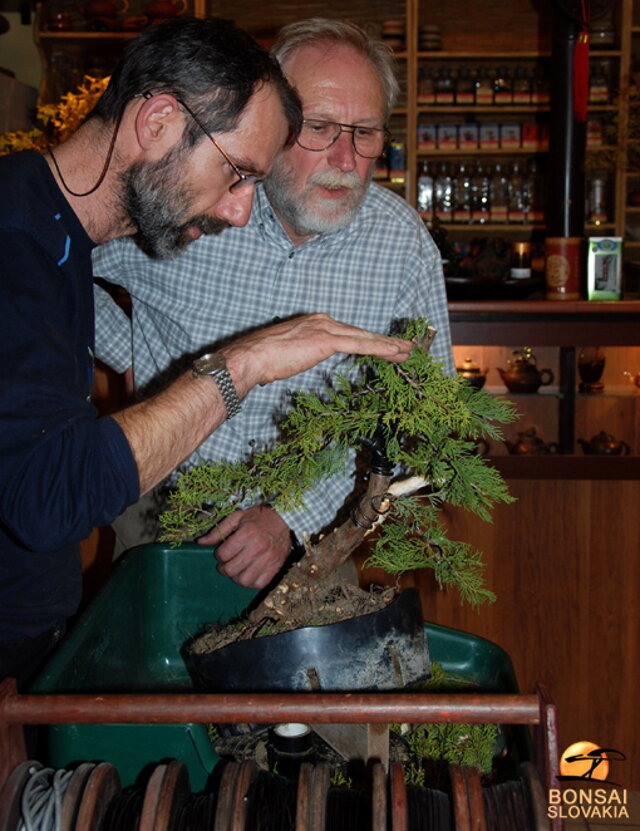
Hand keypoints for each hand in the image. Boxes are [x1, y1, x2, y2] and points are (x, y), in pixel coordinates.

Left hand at [197, 505, 291, 588]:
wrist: (285, 520)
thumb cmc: (259, 518)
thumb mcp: (237, 517)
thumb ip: (218, 531)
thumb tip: (200, 542)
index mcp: (247, 533)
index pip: (223, 554)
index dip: (218, 555)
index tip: (222, 552)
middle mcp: (258, 547)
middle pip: (232, 570)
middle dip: (224, 569)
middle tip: (226, 564)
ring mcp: (268, 559)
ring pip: (244, 580)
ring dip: (236, 577)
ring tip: (237, 570)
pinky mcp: (276, 567)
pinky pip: (259, 584)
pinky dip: (251, 583)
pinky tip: (249, 573)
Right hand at [222, 313, 412, 395]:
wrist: (252, 357)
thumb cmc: (265, 359)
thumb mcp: (291, 353)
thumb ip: (305, 352)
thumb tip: (307, 357)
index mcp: (316, 323)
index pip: (350, 333)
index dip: (369, 341)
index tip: (385, 348)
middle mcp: (324, 321)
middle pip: (362, 333)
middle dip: (386, 342)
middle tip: (406, 347)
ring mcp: (326, 329)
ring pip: (365, 338)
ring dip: (389, 345)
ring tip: (407, 350)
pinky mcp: (327, 340)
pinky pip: (360, 345)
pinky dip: (380, 349)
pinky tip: (394, 353)